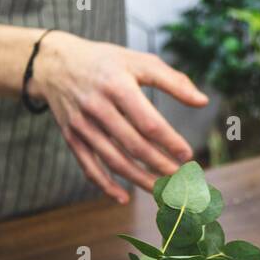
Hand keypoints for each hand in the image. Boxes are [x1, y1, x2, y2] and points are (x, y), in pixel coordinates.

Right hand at [31, 32, 208, 202]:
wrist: (55, 64)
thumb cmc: (107, 62)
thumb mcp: (139, 61)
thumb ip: (174, 81)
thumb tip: (203, 101)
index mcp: (118, 86)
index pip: (148, 122)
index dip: (169, 141)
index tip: (187, 155)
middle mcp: (97, 107)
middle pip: (133, 145)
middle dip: (160, 164)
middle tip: (181, 177)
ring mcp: (82, 125)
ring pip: (113, 160)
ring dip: (139, 179)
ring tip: (162, 190)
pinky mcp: (71, 137)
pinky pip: (89, 166)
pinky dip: (105, 185)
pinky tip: (123, 198)